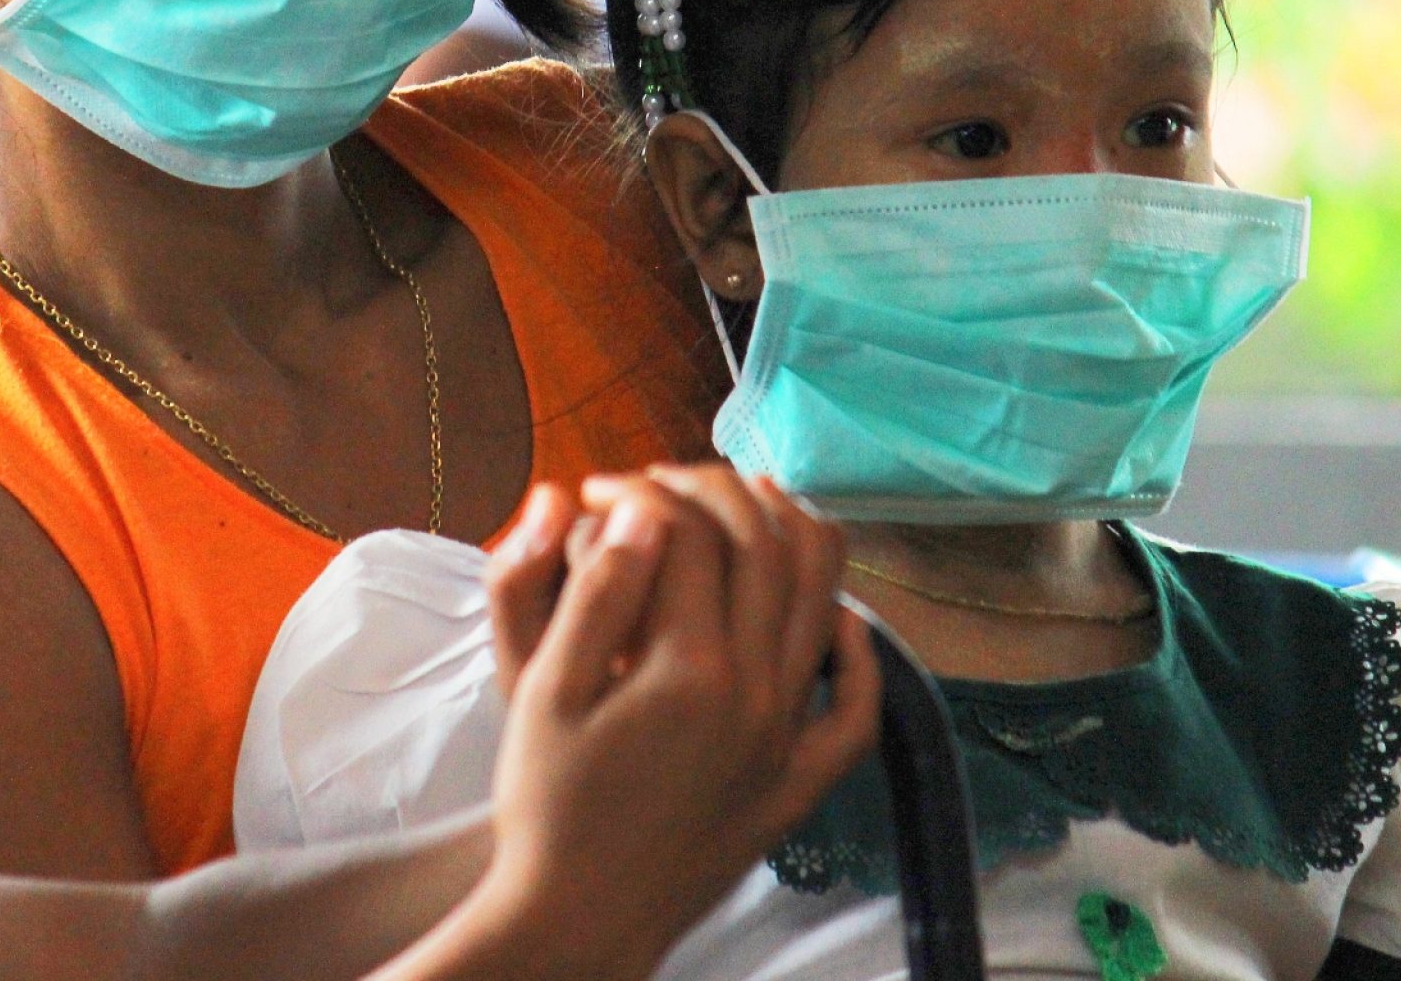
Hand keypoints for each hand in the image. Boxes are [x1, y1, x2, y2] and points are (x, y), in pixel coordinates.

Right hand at [473, 466, 879, 976]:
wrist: (578, 918)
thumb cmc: (546, 806)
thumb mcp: (545, 691)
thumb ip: (596, 594)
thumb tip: (643, 513)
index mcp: (688, 668)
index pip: (684, 534)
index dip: (638, 492)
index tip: (596, 489)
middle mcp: (755, 694)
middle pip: (759, 548)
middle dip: (711, 492)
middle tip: (661, 482)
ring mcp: (783, 737)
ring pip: (819, 603)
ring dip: (793, 534)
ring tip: (755, 497)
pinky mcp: (793, 782)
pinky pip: (852, 709)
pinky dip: (856, 652)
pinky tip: (841, 615)